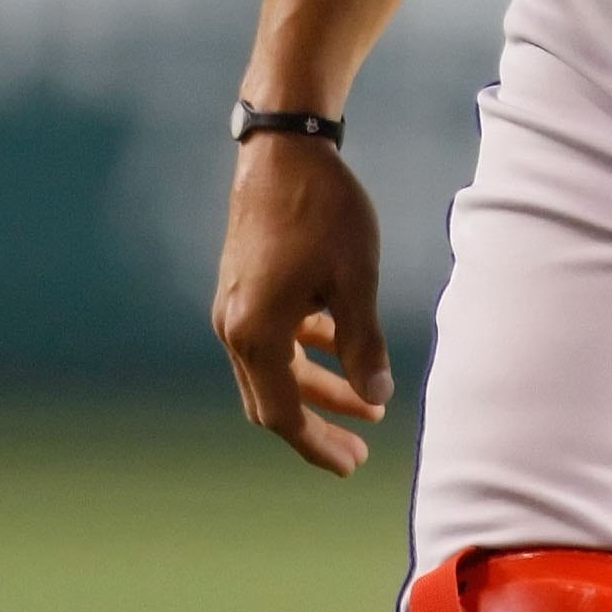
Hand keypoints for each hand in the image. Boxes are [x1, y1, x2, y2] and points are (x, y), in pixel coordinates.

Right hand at [212, 133, 392, 474]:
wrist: (284, 147)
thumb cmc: (323, 210)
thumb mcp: (355, 279)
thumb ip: (364, 344)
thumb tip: (377, 397)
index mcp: (255, 334)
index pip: (283, 414)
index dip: (318, 444)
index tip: (353, 464)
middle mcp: (234, 327)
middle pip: (274, 398)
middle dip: (319, 423)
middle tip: (362, 446)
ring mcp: (235, 304)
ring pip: (276, 366)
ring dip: (320, 384)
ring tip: (370, 400)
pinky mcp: (244, 283)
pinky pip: (274, 334)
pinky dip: (307, 348)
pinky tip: (342, 343)